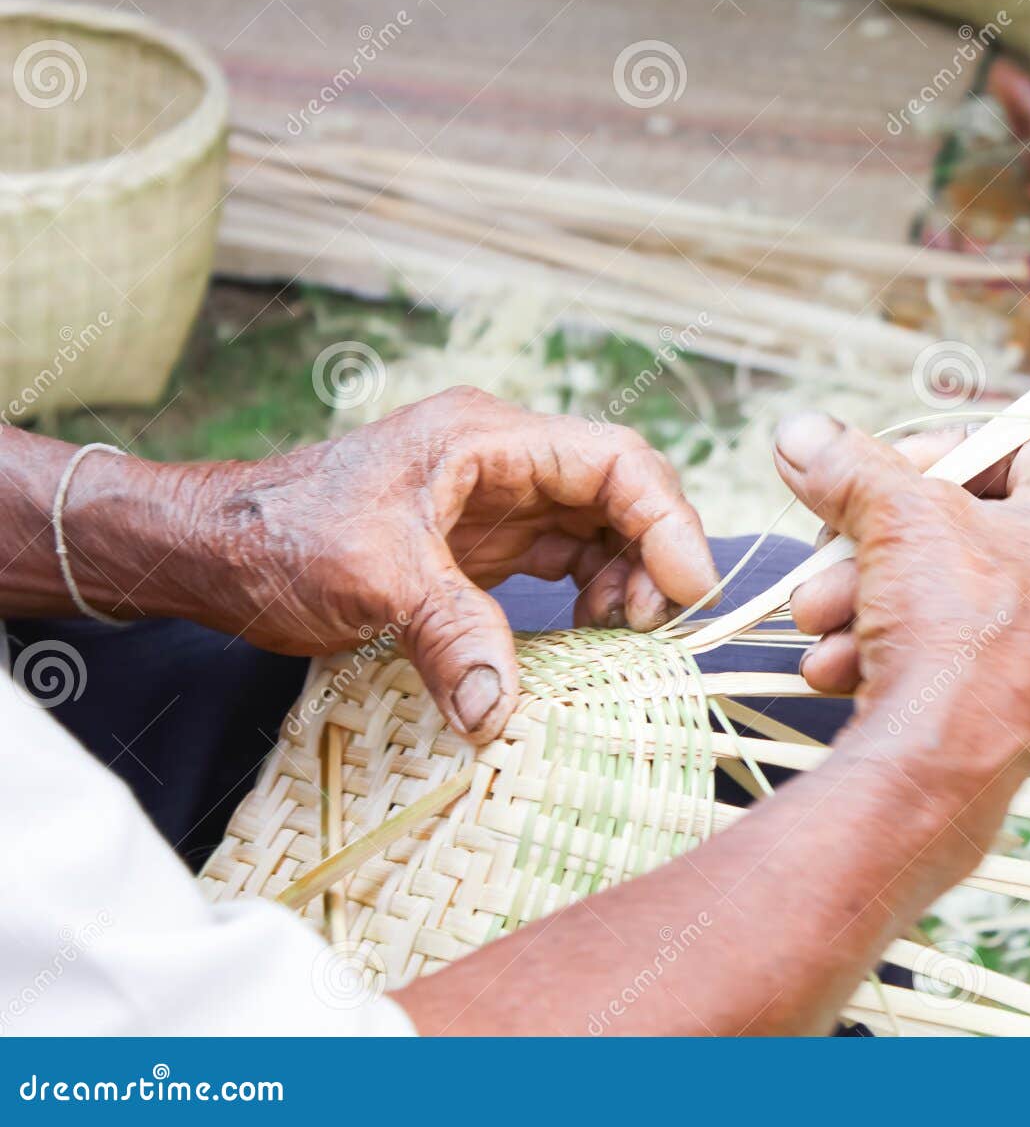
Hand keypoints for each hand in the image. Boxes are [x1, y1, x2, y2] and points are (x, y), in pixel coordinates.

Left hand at [126, 388, 717, 741]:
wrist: (217, 550)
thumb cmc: (283, 535)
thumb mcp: (371, 579)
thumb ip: (449, 635)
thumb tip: (502, 715)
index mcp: (486, 438)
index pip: (612, 458)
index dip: (664, 517)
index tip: (688, 585)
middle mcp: (504, 461)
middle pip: (621, 492)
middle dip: (655, 553)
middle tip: (652, 623)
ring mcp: (498, 502)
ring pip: (603, 529)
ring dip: (629, 579)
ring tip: (623, 632)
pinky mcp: (485, 546)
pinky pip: (568, 561)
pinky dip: (595, 595)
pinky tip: (593, 632)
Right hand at [772, 413, 1029, 816]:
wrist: (943, 769)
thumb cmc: (954, 631)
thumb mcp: (896, 519)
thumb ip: (849, 467)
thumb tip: (801, 435)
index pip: (1021, 446)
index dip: (938, 448)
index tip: (877, 472)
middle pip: (967, 522)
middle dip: (875, 538)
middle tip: (827, 544)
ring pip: (944, 586)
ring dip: (864, 593)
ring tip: (817, 616)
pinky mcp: (1019, 694)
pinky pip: (948, 642)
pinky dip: (887, 642)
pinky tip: (837, 661)